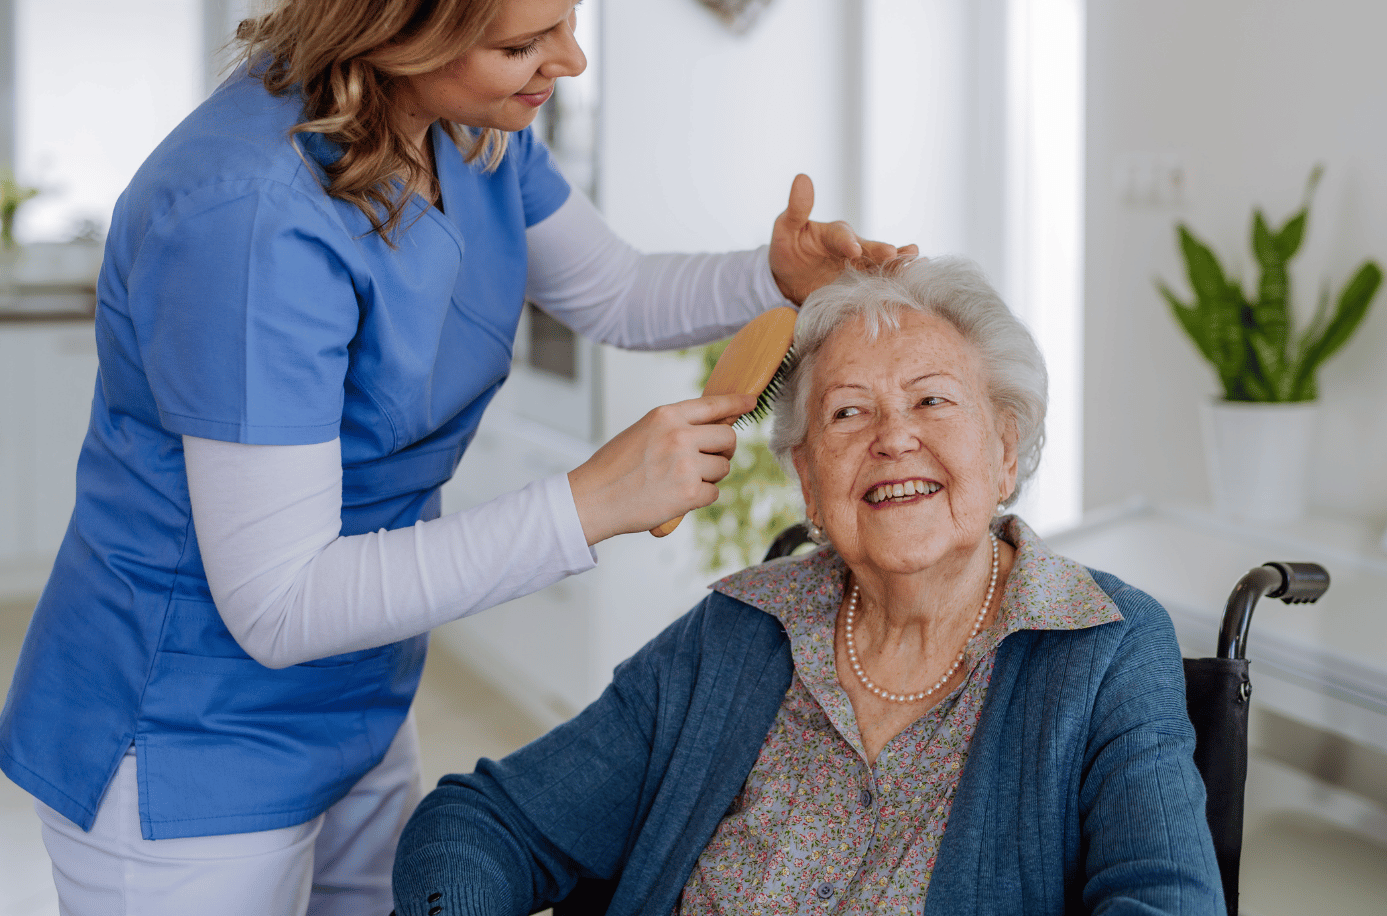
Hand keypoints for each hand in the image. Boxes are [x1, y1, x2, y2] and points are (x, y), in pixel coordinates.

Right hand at [568, 392, 757, 544]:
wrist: (592, 499)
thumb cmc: (613, 468)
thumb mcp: (642, 432)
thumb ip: (674, 427)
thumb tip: (710, 429)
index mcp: (666, 416)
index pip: (712, 404)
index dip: (736, 402)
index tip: (750, 402)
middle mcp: (679, 435)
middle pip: (728, 438)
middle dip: (723, 451)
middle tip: (708, 460)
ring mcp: (686, 464)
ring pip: (723, 468)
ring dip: (710, 477)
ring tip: (681, 481)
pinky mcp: (690, 492)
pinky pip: (713, 493)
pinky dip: (700, 498)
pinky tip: (677, 497)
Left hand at [768, 173, 919, 303]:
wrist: (790, 278)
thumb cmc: (789, 248)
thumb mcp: (786, 228)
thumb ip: (797, 209)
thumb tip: (802, 178)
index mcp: (835, 233)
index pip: (842, 236)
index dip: (848, 242)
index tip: (853, 250)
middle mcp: (854, 248)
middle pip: (869, 250)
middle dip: (881, 252)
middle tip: (893, 254)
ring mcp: (860, 269)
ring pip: (881, 266)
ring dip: (898, 265)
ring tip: (917, 262)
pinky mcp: (861, 287)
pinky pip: (878, 285)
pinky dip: (894, 283)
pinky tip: (913, 281)